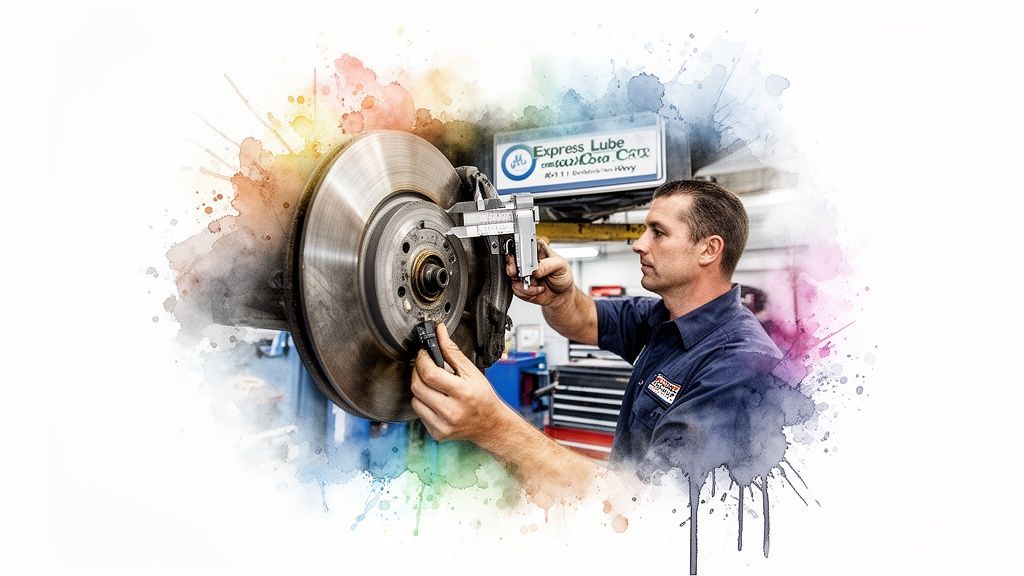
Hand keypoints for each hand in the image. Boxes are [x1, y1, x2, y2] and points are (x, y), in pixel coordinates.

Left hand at [410, 322, 510, 443]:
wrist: (490, 424)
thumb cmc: (483, 397)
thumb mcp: (471, 371)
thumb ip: (452, 351)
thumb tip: (439, 332)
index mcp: (462, 393)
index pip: (430, 374)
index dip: (422, 360)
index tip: (423, 354)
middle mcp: (451, 412)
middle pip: (418, 387)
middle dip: (417, 371)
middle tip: (424, 365)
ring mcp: (443, 425)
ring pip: (415, 400)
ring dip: (419, 388)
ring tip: (432, 384)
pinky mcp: (437, 433)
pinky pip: (419, 413)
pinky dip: (423, 403)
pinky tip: (435, 400)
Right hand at [506, 240, 574, 306]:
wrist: (562, 294)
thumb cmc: (563, 276)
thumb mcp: (561, 266)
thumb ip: (548, 265)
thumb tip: (536, 269)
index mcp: (537, 250)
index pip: (523, 244)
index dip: (519, 251)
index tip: (521, 259)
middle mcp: (528, 260)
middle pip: (512, 258)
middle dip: (512, 267)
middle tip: (515, 272)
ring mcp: (523, 273)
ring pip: (512, 276)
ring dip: (523, 284)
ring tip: (536, 286)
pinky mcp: (521, 285)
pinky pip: (516, 288)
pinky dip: (526, 292)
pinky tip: (537, 290)